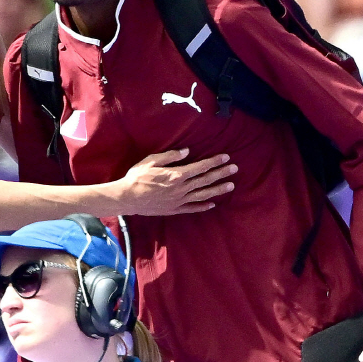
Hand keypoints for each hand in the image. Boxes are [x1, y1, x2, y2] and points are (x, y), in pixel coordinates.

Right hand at [118, 149, 236, 215]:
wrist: (127, 198)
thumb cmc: (137, 177)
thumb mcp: (151, 161)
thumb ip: (170, 156)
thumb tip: (187, 151)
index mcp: (176, 175)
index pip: (200, 167)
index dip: (214, 162)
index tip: (225, 157)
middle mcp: (181, 189)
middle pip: (205, 180)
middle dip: (221, 174)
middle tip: (234, 169)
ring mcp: (179, 201)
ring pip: (203, 195)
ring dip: (218, 189)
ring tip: (230, 185)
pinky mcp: (174, 209)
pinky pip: (192, 208)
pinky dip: (203, 206)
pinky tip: (212, 204)